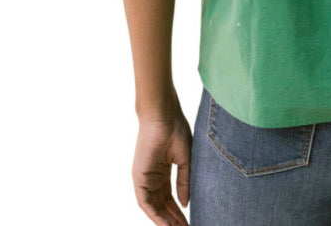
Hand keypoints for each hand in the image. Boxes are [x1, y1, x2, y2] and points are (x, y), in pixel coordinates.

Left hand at [132, 109, 192, 225]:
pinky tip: (165, 224)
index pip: (171, 198)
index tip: (191, 221)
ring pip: (154, 206)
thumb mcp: (185, 159)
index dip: (180, 212)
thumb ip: (184, 181)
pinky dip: (154, 214)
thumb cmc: (176, 129)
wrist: (164, 115)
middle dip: (173, 220)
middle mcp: (153, 177)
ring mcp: (145, 178)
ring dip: (165, 220)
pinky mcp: (139, 177)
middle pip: (163, 205)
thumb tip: (185, 203)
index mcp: (164, 171)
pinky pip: (145, 202)